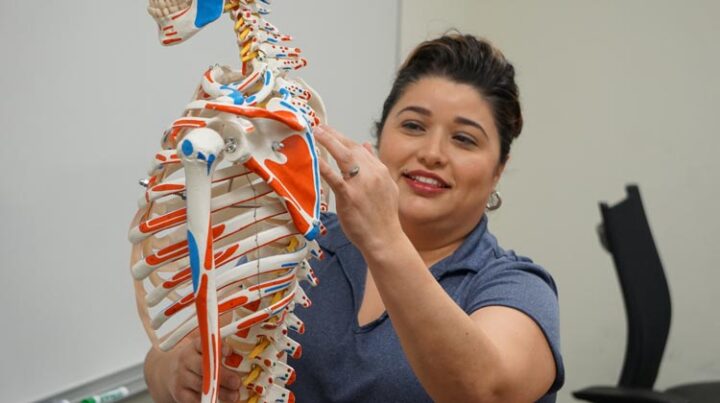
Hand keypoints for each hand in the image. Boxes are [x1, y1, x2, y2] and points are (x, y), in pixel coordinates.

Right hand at [146, 337, 241, 402]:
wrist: (166, 372)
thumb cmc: (194, 358)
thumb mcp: (203, 348)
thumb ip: (218, 345)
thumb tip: (239, 337)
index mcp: (194, 346)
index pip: (203, 343)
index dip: (217, 347)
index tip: (229, 351)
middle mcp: (186, 360)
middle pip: (204, 367)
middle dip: (222, 375)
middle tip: (237, 382)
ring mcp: (181, 377)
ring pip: (201, 386)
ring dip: (220, 392)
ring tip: (235, 396)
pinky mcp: (180, 393)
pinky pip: (194, 400)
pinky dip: (208, 401)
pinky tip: (219, 401)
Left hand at [313, 125, 402, 252]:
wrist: (385, 238)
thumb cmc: (383, 216)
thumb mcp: (386, 187)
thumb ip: (376, 165)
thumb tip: (366, 145)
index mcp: (380, 170)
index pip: (360, 148)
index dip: (344, 138)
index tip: (331, 131)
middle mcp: (372, 173)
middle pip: (351, 148)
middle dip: (334, 135)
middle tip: (319, 127)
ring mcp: (361, 183)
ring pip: (344, 156)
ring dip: (328, 142)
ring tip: (316, 133)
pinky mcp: (349, 196)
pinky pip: (334, 177)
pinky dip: (324, 166)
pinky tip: (314, 159)